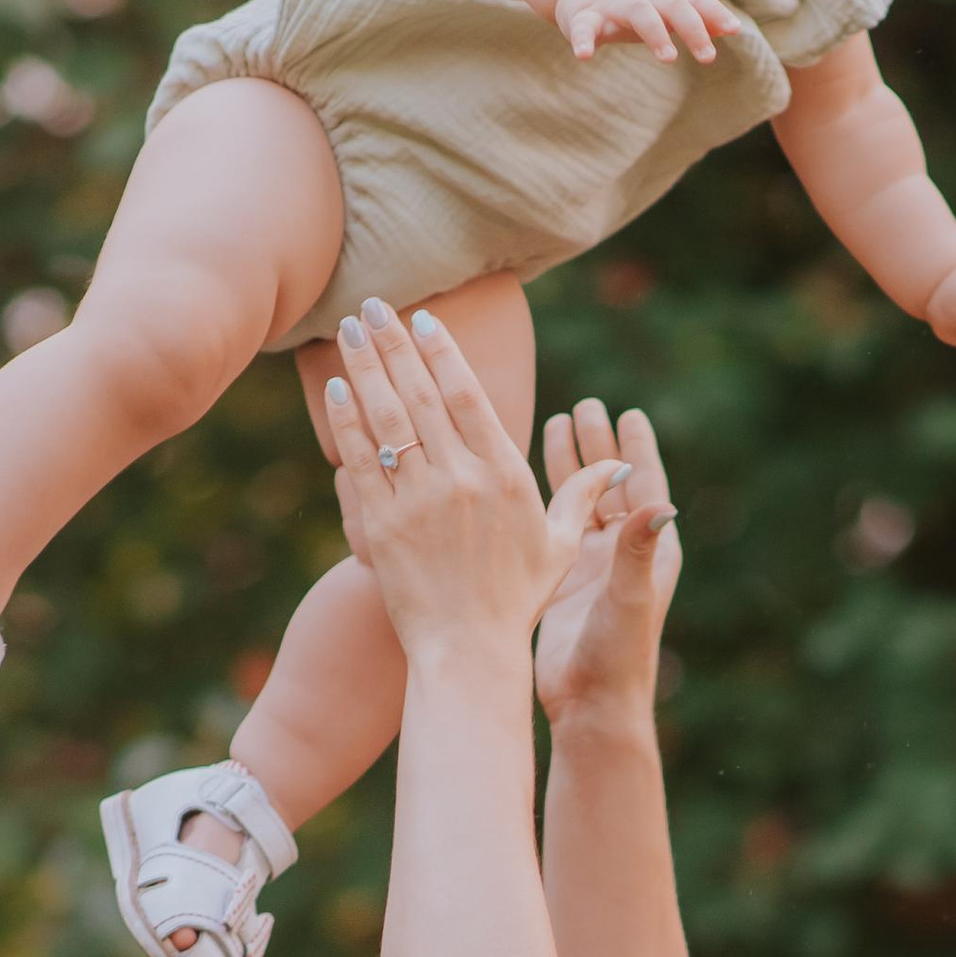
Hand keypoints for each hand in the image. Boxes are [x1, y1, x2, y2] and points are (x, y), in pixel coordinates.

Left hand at [321, 299, 616, 658]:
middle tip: (373, 304)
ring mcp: (417, 502)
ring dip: (365, 369)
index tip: (422, 320)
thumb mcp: (558, 547)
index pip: (467, 396)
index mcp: (504, 476)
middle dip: (394, 344)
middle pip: (421, 395)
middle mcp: (460, 481)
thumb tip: (618, 465)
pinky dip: (347, 422)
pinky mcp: (382, 526)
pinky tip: (337, 389)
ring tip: (350, 329)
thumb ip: (582, 498)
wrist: (467, 652)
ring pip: (386, 419)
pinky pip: (360, 461)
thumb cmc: (516, 601)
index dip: (441, 352)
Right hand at [534, 398, 679, 733]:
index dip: (634, 450)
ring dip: (571, 466)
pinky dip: (546, 499)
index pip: (644, 487)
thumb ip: (638, 548)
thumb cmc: (615, 656)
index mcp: (646, 553)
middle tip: (585, 407)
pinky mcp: (564, 582)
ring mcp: (593, 568)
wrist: (590, 706)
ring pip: (582, 503)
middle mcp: (623, 555)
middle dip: (599, 447)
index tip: (627, 413)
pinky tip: (526, 476)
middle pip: (612, 486)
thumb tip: (662, 502)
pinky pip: (557, 527)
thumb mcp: (627, 596)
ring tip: (556, 424)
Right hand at [555, 0, 740, 65]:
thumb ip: (695, 17)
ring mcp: (612, 4)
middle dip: (691, 26)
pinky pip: (583, 26)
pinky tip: (583, 55)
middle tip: (708, 57)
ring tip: (669, 58)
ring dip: (655, 32)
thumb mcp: (664, 6)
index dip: (713, 11)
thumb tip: (732, 28)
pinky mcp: (583, 16)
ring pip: (637, 10)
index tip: (734, 29)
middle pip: (670, 3)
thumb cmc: (631, 2)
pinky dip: (583, 39)